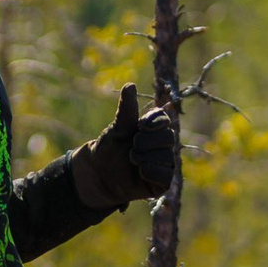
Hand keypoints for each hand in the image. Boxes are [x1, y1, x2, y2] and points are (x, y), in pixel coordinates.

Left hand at [72, 86, 176, 207]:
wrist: (99, 174)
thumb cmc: (109, 148)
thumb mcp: (117, 128)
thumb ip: (127, 108)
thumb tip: (130, 85)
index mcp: (153, 129)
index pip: (164, 119)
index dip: (154, 123)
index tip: (140, 126)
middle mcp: (162, 145)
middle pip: (168, 138)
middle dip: (146, 142)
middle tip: (132, 147)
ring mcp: (164, 163)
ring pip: (166, 157)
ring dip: (145, 158)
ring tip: (133, 160)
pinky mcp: (163, 181)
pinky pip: (166, 175)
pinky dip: (150, 172)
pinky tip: (140, 173)